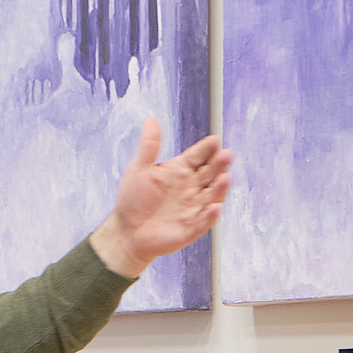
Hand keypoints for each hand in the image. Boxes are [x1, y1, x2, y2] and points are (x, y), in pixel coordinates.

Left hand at [88, 119, 232, 277]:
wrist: (126, 232)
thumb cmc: (133, 200)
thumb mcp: (139, 169)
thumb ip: (149, 145)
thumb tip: (151, 119)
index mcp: (180, 171)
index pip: (199, 156)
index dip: (207, 149)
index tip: (215, 140)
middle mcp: (191, 187)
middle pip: (211, 172)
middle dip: (219, 164)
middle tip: (226, 154)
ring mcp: (194, 207)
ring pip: (213, 195)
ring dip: (220, 187)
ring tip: (225, 177)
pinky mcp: (192, 227)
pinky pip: (204, 221)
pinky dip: (210, 215)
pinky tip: (213, 207)